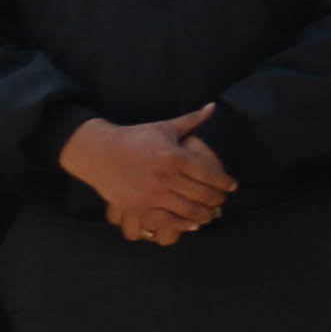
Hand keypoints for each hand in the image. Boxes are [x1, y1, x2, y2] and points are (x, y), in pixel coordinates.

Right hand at [63, 110, 232, 242]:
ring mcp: (151, 194)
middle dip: (217, 199)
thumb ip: (192, 120)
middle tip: (222, 200)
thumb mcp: (164, 127)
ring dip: (205, 214)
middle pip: (203, 194)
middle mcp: (165, 177)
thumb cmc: (135, 137)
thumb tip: (213, 106)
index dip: (225, 182)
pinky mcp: (138, 206)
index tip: (232, 186)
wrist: (98, 152)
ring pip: (188, 210)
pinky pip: (167, 221)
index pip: (210, 174)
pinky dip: (184, 225)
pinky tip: (194, 224)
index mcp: (174, 157)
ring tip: (211, 213)